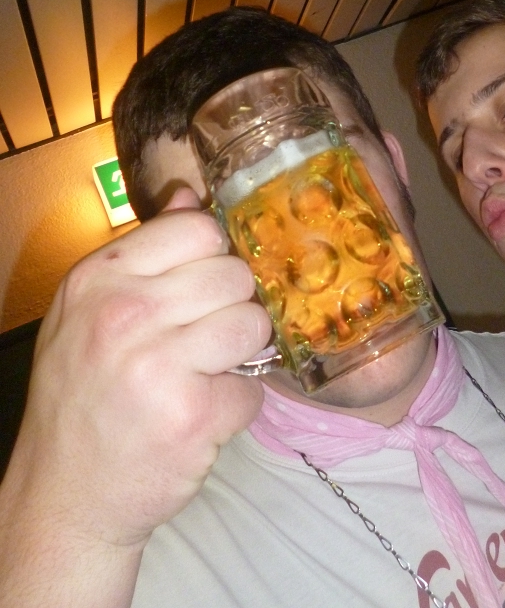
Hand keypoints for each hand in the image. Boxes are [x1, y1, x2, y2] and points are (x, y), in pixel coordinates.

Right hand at [0, 189, 270, 605]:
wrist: (65, 497)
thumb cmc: (84, 395)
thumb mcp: (92, 309)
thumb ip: (146, 250)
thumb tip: (190, 194)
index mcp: (99, 277)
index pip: (198, 229)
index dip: (213, 258)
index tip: (202, 287)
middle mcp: (124, 312)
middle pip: (234, 274)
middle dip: (230, 307)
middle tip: (202, 340)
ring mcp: (157, 364)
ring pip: (253, 323)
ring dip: (240, 354)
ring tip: (204, 375)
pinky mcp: (192, 414)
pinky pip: (254, 386)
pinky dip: (237, 404)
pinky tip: (202, 414)